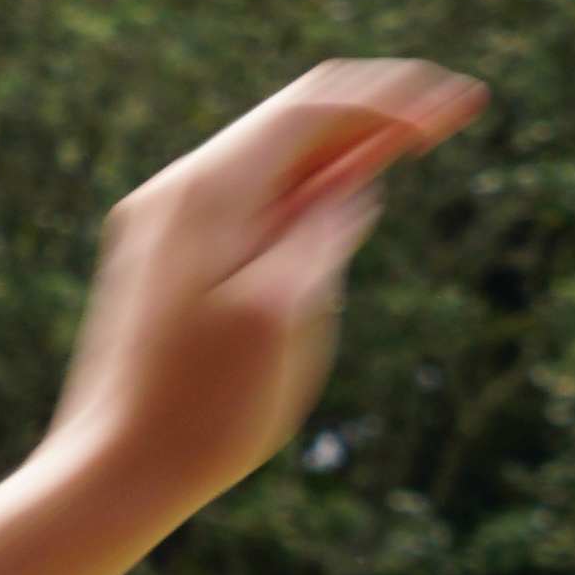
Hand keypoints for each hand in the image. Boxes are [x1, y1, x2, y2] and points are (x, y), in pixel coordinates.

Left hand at [50, 61, 483, 535]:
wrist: (112, 475)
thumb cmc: (203, 412)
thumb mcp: (281, 317)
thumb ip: (320, 235)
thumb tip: (353, 183)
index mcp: (206, 193)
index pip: (313, 108)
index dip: (394, 98)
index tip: (461, 106)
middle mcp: (177, 191)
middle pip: (292, 118)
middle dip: (376, 108)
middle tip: (455, 108)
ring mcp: (165, 223)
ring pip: (271, 156)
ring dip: (345, 143)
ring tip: (415, 135)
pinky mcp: (167, 257)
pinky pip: (249, 196)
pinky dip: (306, 185)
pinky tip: (345, 190)